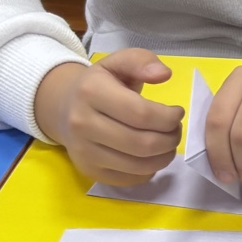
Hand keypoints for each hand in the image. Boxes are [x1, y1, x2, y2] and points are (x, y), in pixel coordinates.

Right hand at [33, 48, 182, 185]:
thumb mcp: (118, 62)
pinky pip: (130, 179)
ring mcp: (84, 151)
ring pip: (139, 165)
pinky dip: (149, 170)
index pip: (141, 114)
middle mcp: (83, 124)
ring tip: (168, 142)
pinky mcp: (89, 171)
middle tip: (176, 130)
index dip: (169, 117)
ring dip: (164, 156)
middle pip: (142, 143)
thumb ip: (142, 61)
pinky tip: (151, 156)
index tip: (177, 113)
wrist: (64, 107)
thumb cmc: (100, 84)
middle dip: (171, 139)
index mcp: (91, 92)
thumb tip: (164, 74)